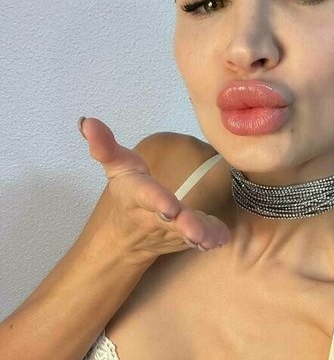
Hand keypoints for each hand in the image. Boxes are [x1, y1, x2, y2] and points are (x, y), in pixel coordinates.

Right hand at [78, 117, 230, 259]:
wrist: (129, 236)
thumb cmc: (129, 193)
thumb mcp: (117, 168)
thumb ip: (105, 146)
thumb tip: (86, 121)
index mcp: (138, 196)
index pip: (147, 196)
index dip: (158, 200)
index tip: (170, 207)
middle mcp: (156, 216)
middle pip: (171, 222)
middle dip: (185, 225)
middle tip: (197, 232)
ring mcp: (174, 230)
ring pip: (189, 233)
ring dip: (201, 234)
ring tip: (210, 238)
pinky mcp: (190, 236)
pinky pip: (205, 237)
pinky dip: (213, 237)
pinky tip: (221, 237)